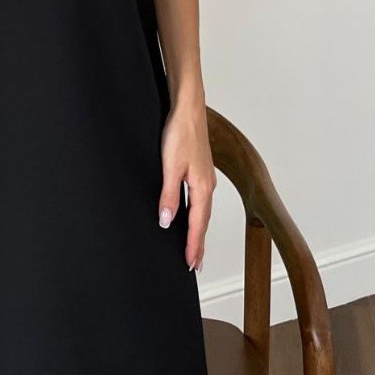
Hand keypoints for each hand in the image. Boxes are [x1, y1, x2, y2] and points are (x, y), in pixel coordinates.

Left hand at [158, 103, 215, 271]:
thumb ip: (168, 195)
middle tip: (196, 265)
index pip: (198, 225)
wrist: (189, 108)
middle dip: (199, 244)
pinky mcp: (200, 170)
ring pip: (203, 211)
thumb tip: (167, 222)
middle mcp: (207, 186)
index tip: (192, 265)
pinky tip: (192, 214)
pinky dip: (197, 214)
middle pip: (203, 222)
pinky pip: (200, 200)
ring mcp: (205, 178)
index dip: (194, 246)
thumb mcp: (170, 167)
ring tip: (195, 246)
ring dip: (199, 230)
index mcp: (202, 188)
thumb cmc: (181, 133)